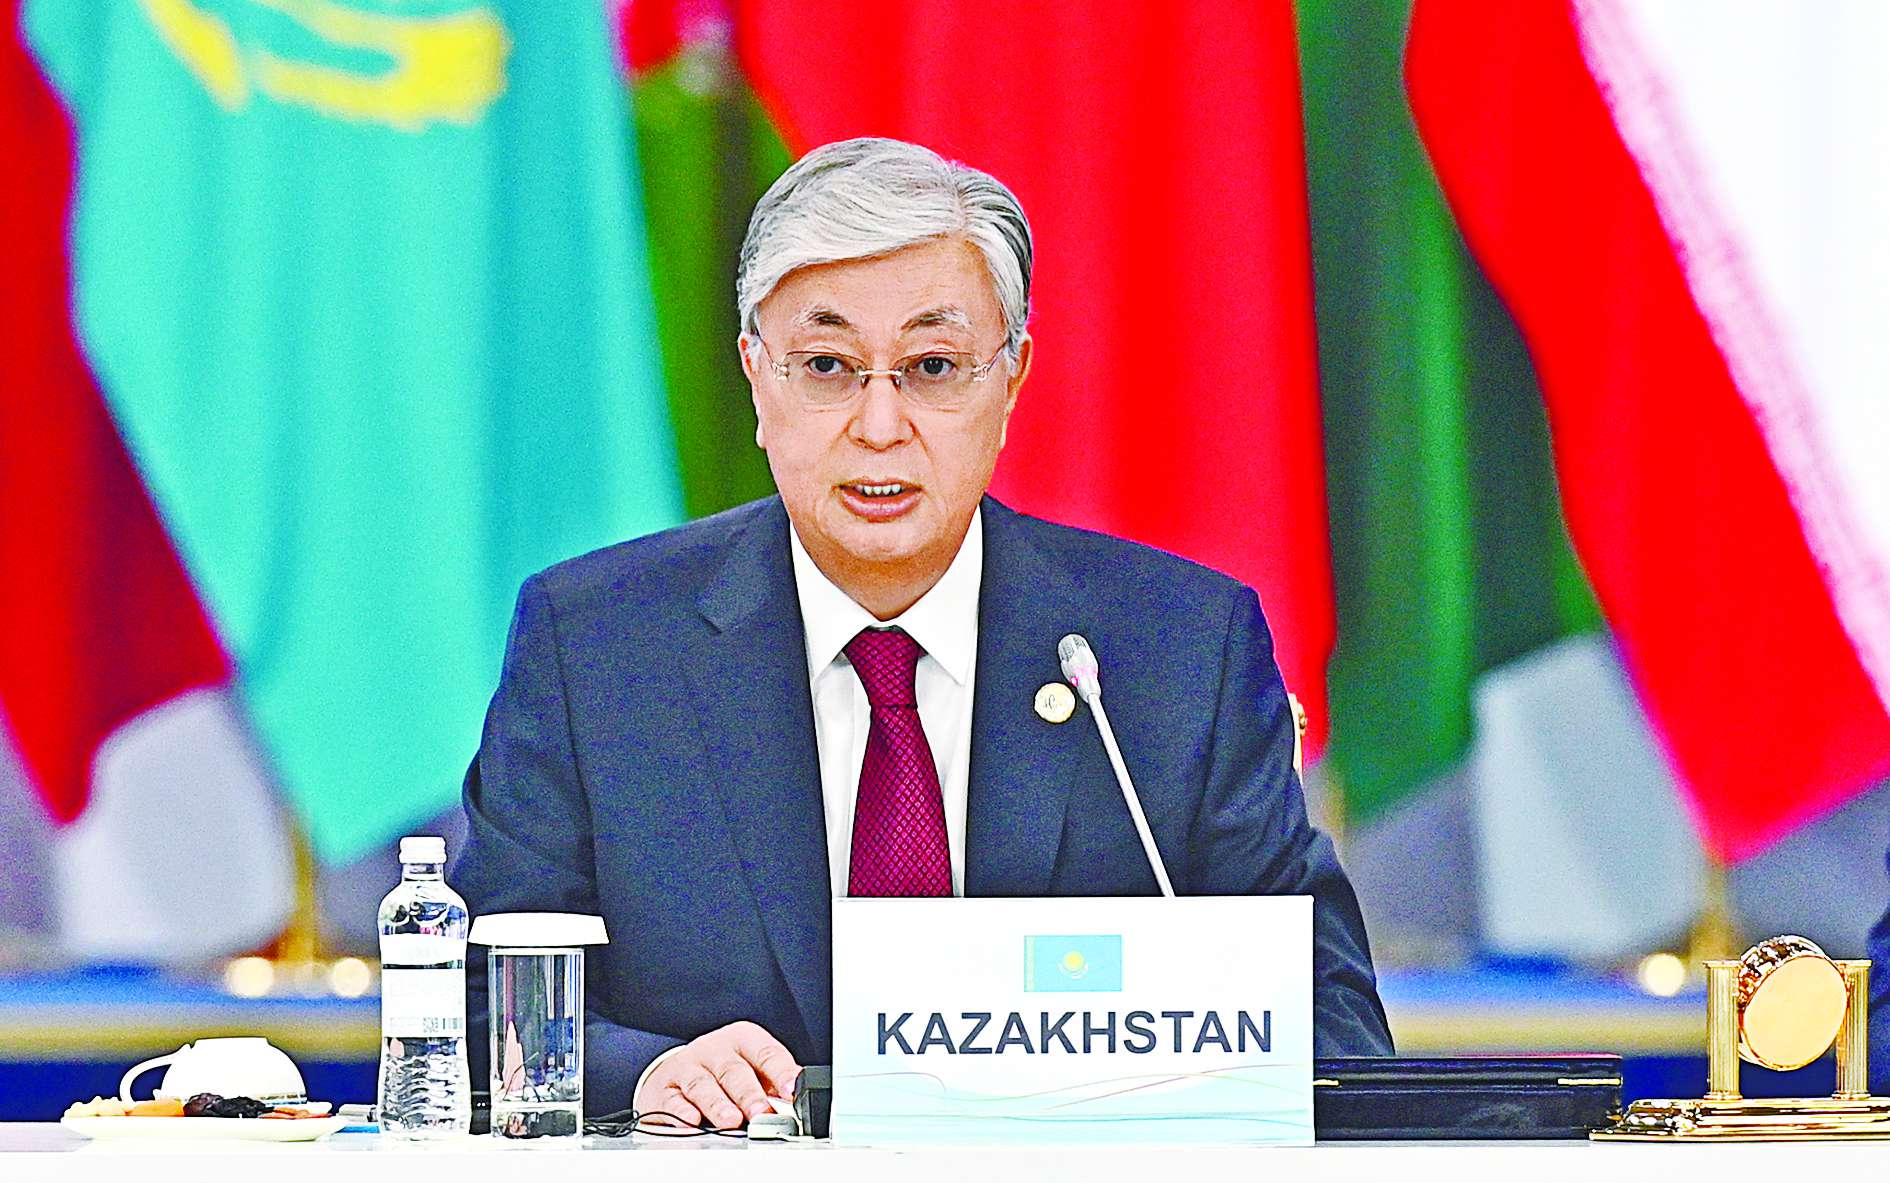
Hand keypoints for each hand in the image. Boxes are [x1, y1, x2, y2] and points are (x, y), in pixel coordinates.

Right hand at [635, 1020, 800, 1129]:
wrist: (679, 1069)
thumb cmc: (725, 1069)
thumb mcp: (753, 1066)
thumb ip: (775, 1081)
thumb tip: (800, 1098)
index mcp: (743, 1039)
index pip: (766, 1053)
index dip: (781, 1072)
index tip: (792, 1090)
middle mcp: (714, 1049)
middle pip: (733, 1070)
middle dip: (748, 1094)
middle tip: (761, 1113)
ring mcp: (688, 1067)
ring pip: (702, 1084)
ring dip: (717, 1104)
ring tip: (731, 1121)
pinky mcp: (665, 1089)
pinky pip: (673, 1099)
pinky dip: (682, 1111)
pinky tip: (692, 1120)